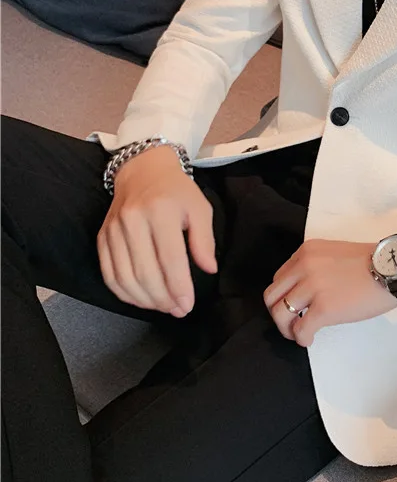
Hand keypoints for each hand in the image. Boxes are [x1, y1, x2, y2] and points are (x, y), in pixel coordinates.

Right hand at [97, 146, 216, 316]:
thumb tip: (209, 269)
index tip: (188, 304)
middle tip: (179, 310)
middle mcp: (133, 220)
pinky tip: (142, 299)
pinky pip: (109, 273)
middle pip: (145, 271)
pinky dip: (125, 292)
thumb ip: (204, 240)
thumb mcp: (200, 208)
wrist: (143, 171)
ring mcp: (113, 229)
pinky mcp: (102, 237)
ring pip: (125, 277)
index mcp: (161, 211)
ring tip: (164, 307)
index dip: (179, 286)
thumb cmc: (176, 192)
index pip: (170, 258)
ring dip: (145, 299)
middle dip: (163, 298)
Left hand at [263, 239, 396, 346]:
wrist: (394, 269)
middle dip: (277, 313)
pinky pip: (300, 329)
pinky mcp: (324, 308)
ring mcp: (313, 287)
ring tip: (299, 333)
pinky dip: (301, 339)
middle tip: (290, 323)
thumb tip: (306, 291)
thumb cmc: (373, 263)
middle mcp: (305, 266)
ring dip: (286, 329)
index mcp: (307, 252)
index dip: (283, 295)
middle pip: (272, 296)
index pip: (280, 277)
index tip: (293, 306)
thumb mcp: (335, 253)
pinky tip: (310, 340)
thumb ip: (315, 266)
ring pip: (280, 314)